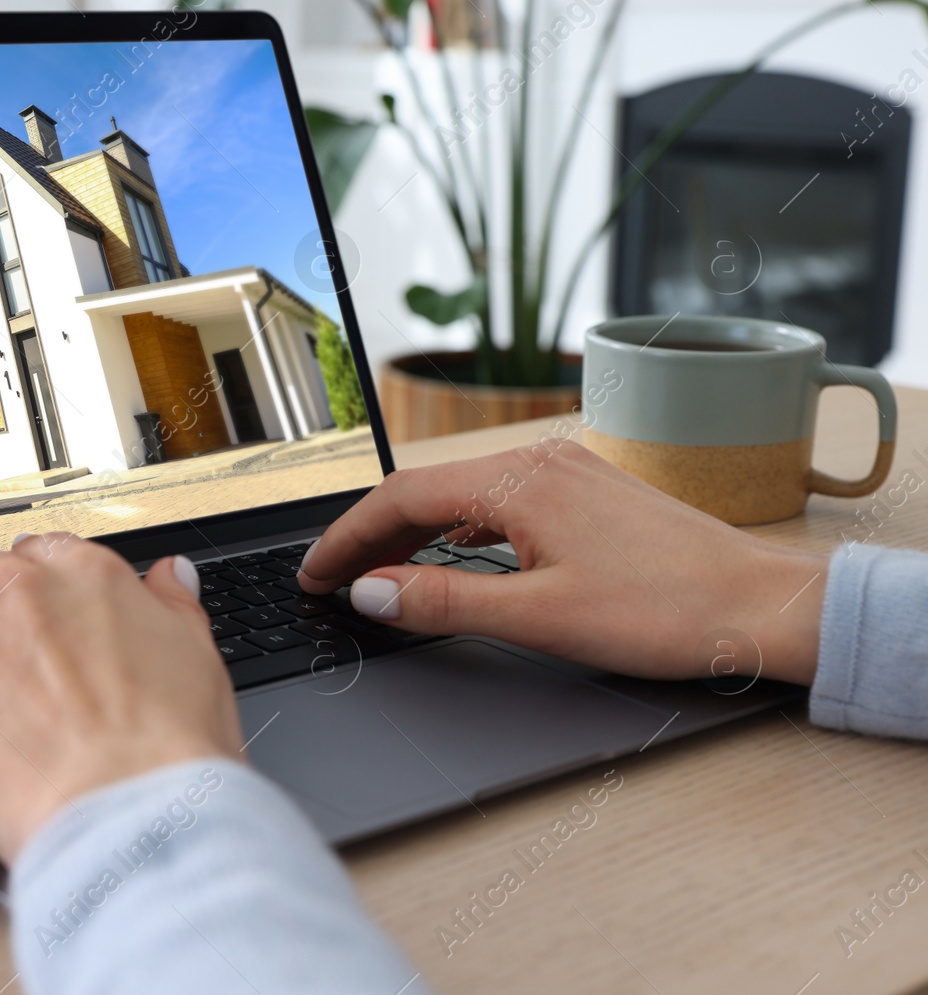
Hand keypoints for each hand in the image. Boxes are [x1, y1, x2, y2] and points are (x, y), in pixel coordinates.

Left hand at [0, 533, 243, 865]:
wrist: (126, 815)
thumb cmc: (168, 750)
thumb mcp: (198, 659)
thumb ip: (172, 606)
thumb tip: (170, 575)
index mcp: (84, 576)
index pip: (46, 555)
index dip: (46, 589)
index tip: (49, 615)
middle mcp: (17, 594)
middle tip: (19, 667)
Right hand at [298, 441, 826, 684]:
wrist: (762, 606)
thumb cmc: (666, 611)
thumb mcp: (540, 616)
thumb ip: (443, 602)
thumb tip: (371, 591)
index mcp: (518, 480)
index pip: (400, 499)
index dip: (347, 539)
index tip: (315, 575)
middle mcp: (538, 460)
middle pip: (424, 490)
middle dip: (370, 534)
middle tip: (331, 578)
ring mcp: (565, 472)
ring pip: (461, 495)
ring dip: (412, 531)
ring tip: (379, 571)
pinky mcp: (586, 492)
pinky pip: (497, 501)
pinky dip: (456, 530)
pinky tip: (451, 555)